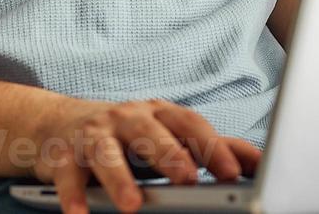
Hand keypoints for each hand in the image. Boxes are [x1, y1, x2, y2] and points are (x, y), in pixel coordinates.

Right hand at [28, 96, 261, 213]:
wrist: (58, 124)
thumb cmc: (128, 135)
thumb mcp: (169, 135)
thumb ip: (212, 147)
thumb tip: (260, 161)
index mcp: (160, 114)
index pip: (191, 125)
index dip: (213, 147)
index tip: (235, 172)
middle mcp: (128, 118)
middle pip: (151, 133)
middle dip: (170, 155)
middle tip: (188, 179)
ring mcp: (95, 133)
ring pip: (107, 153)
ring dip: (120, 179)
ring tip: (132, 205)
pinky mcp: (63, 153)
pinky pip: (67, 174)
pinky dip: (72, 195)